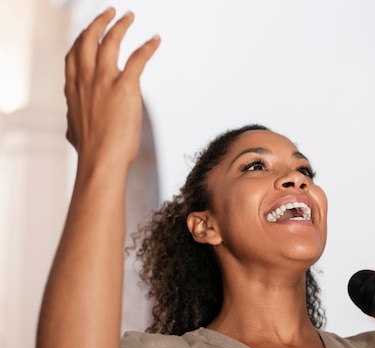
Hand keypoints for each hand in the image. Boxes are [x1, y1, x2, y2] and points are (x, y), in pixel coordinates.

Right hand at [64, 8, 159, 167]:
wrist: (101, 159)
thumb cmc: (90, 150)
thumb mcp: (73, 130)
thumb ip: (74, 120)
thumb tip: (71, 128)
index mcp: (73, 87)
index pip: (74, 54)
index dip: (82, 38)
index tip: (91, 31)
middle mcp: (85, 78)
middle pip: (89, 39)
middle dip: (99, 21)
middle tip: (111, 12)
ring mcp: (104, 80)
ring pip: (111, 41)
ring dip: (121, 25)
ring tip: (129, 16)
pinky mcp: (125, 87)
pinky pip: (138, 58)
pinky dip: (148, 46)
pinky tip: (156, 39)